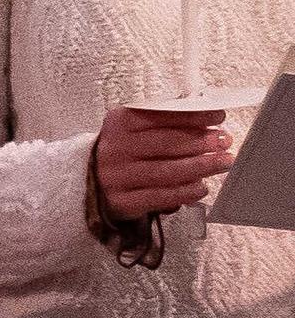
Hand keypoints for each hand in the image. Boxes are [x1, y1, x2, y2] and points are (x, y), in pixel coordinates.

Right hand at [96, 102, 237, 223]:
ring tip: (223, 161)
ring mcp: (117, 176)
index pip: (161, 116)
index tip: (218, 117)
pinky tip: (201, 187)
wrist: (91, 181)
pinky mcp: (122, 201)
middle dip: (202, 141)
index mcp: (119, 123)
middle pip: (167, 143)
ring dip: (201, 166)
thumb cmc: (124, 151)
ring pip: (167, 171)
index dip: (194, 116)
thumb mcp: (134, 128)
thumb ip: (164, 120)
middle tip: (225, 141)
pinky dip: (185, 192)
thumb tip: (206, 117)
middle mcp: (115, 148)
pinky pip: (160, 197)